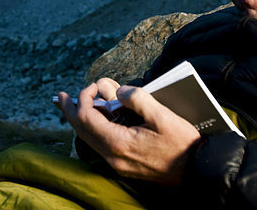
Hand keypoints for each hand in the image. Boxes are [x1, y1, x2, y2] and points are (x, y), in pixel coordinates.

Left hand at [57, 81, 200, 185]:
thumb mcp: (163, 116)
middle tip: (60, 96)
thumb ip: (138, 99)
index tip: (95, 84)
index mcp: (119, 143)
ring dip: (81, 119)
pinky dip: (94, 129)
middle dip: (70, 110)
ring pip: (89, 139)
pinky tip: (99, 119)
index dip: (85, 97)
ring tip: (75, 104)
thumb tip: (118, 92)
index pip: (86, 117)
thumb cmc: (183, 145)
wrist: (196, 173)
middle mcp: (113, 156)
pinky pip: (100, 144)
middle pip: (81, 130)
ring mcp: (117, 163)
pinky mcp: (124, 165)